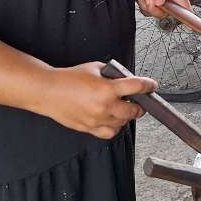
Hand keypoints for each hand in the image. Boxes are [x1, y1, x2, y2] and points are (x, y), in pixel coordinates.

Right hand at [39, 62, 156, 138]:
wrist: (48, 91)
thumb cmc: (69, 78)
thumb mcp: (94, 67)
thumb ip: (112, 73)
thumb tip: (123, 78)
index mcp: (107, 89)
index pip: (137, 87)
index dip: (148, 85)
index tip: (152, 85)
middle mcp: (105, 106)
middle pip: (134, 110)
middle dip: (140, 105)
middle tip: (138, 101)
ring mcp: (97, 119)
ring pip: (123, 123)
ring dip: (126, 116)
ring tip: (122, 109)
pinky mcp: (89, 128)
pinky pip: (110, 133)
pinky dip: (115, 127)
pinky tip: (112, 119)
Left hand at [134, 0, 191, 18]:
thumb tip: (160, 3)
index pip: (186, 9)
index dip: (188, 19)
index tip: (189, 27)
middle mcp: (171, 2)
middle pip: (164, 15)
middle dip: (153, 8)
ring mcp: (162, 5)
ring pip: (153, 13)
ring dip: (144, 4)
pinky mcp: (153, 6)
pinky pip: (146, 11)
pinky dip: (141, 3)